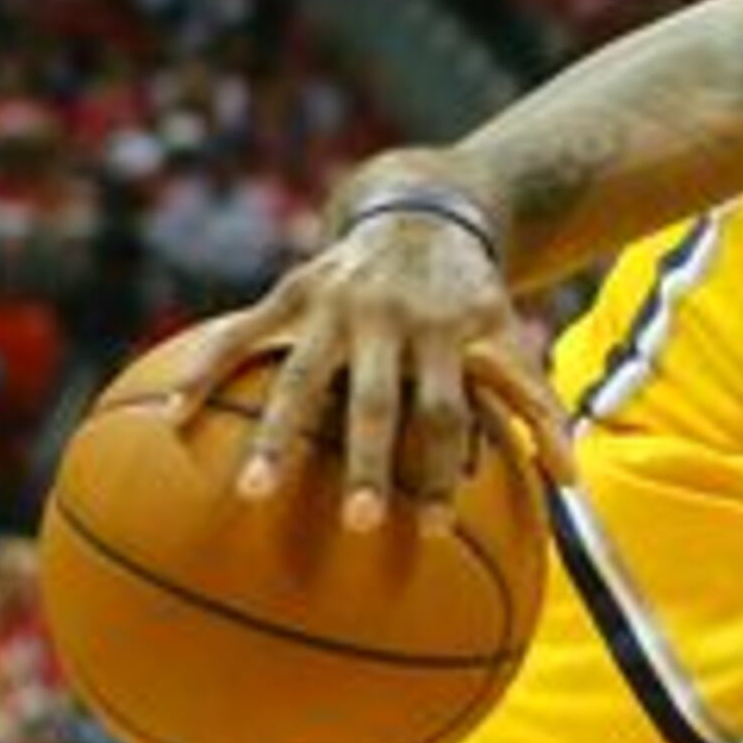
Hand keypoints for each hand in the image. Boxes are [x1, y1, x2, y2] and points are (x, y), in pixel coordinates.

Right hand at [171, 206, 578, 531]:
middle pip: (377, 402)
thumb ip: (534, 405)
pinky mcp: (291, 289)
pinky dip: (203, 372)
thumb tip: (573, 480)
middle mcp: (390, 319)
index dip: (443, 470)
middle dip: (368, 462)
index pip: (446, 414)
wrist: (426, 211)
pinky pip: (240, 334)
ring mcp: (334, 303)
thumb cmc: (468, 299)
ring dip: (278, 436)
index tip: (432, 530)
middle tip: (358, 522)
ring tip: (252, 493)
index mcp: (448, 334)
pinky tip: (169, 418)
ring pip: (300, 376)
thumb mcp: (508, 337)